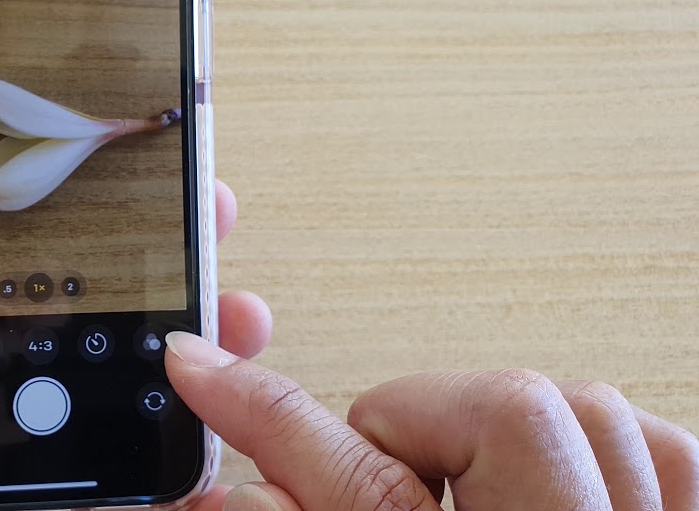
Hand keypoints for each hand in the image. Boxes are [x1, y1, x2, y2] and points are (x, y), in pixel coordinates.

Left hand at [0, 145, 272, 509]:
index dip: (20, 179)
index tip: (94, 144)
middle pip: (23, 297)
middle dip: (118, 257)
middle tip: (196, 221)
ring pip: (58, 383)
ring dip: (143, 352)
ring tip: (222, 321)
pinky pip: (55, 486)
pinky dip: (125, 472)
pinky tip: (182, 452)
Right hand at [166, 333, 698, 510]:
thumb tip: (216, 488)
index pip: (355, 488)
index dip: (260, 411)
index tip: (199, 363)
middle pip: (504, 419)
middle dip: (405, 422)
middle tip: (365, 468)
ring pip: (587, 410)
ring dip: (496, 427)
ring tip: (446, 480)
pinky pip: (670, 445)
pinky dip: (604, 444)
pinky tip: (550, 478)